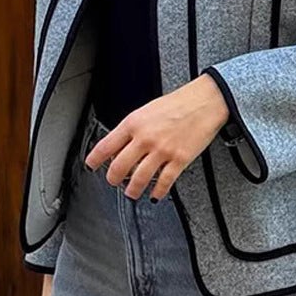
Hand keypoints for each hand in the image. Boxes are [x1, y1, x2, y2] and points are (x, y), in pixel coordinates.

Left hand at [84, 73, 230, 201]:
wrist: (204, 101)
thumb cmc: (177, 103)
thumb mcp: (146, 110)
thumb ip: (132, 128)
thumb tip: (119, 146)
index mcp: (134, 123)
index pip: (106, 146)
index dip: (95, 160)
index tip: (91, 166)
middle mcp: (145, 138)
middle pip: (119, 167)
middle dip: (113, 179)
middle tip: (113, 182)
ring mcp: (162, 150)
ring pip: (139, 179)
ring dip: (132, 190)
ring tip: (132, 192)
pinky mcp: (179, 160)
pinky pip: (164, 182)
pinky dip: (157, 192)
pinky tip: (155, 194)